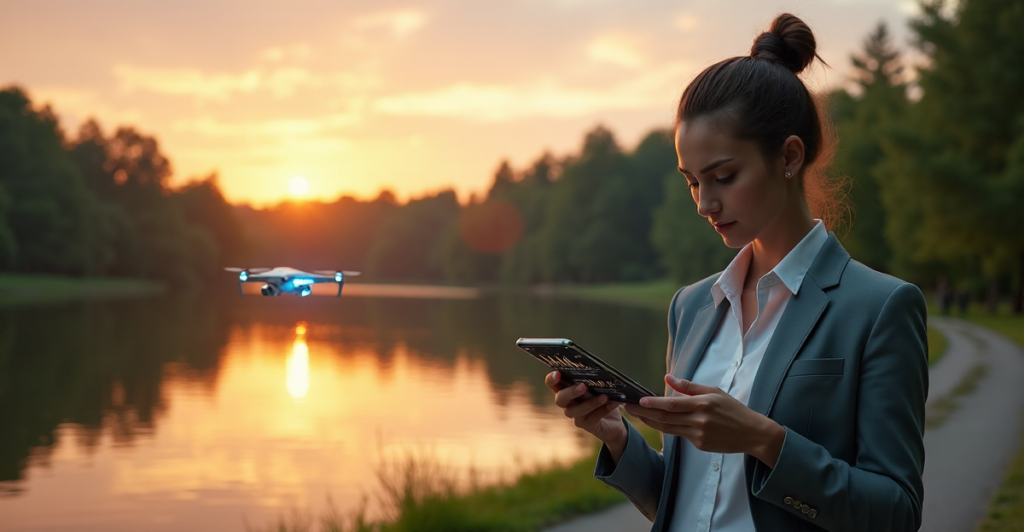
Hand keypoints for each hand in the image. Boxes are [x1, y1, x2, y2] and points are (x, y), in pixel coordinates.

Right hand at [545, 371, 626, 452]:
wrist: (614, 421)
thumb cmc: (602, 398)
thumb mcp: (598, 387)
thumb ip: (593, 382)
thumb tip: (596, 374)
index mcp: (566, 389)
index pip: (552, 384)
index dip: (552, 379)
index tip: (558, 373)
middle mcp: (567, 403)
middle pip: (560, 399)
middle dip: (570, 392)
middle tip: (583, 386)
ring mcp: (575, 415)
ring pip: (575, 411)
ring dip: (590, 403)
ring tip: (604, 397)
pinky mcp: (585, 425)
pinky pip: (591, 418)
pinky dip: (602, 410)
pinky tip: (612, 404)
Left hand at [623, 375, 784, 467]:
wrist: (752, 433)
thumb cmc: (733, 409)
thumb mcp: (714, 392)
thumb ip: (689, 386)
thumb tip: (667, 378)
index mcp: (703, 404)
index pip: (671, 404)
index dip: (653, 403)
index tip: (638, 401)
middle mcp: (699, 420)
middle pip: (665, 418)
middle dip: (644, 413)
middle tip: (628, 408)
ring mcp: (698, 435)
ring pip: (668, 428)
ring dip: (650, 422)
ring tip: (638, 415)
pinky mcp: (699, 445)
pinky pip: (679, 435)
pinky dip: (667, 428)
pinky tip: (656, 421)